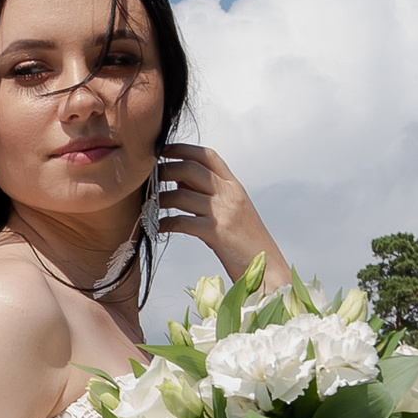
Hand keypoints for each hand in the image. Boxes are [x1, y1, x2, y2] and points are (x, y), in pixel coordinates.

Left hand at [157, 142, 285, 286]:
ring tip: (149, 203)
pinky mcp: (216, 233)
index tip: (163, 149)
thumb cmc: (245, 241)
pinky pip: (182, 222)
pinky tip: (158, 227)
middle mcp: (230, 194)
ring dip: (160, 198)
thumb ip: (210, 193)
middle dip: (166, 170)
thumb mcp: (232, 210)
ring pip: (182, 195)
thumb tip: (178, 180)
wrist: (268, 268)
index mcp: (234, 186)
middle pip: (191, 169)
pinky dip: (166, 223)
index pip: (208, 156)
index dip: (183, 149)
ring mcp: (224, 213)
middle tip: (149, 176)